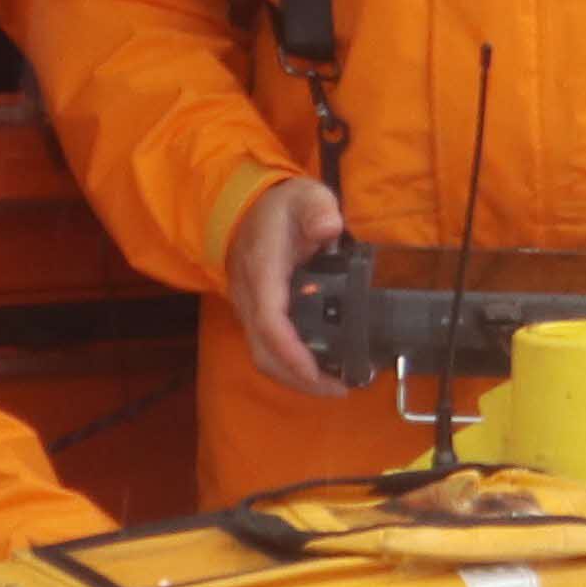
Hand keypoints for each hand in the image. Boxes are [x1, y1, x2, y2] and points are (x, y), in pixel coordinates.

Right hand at [220, 172, 348, 398]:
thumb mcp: (304, 196)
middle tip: (338, 389)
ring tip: (333, 386)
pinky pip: (267, 348)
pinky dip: (290, 365)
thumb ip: (317, 210)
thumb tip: (329, 227)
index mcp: (263, 271)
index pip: (270, 322)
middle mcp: (249, 296)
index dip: (292, 353)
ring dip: (295, 377)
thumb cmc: (281, 207)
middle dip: (298, 378)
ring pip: (263, 355)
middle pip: (264, 352)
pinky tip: (317, 369)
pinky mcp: (254, 315)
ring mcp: (248, 308)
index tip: (318, 373)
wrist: (247, 208)